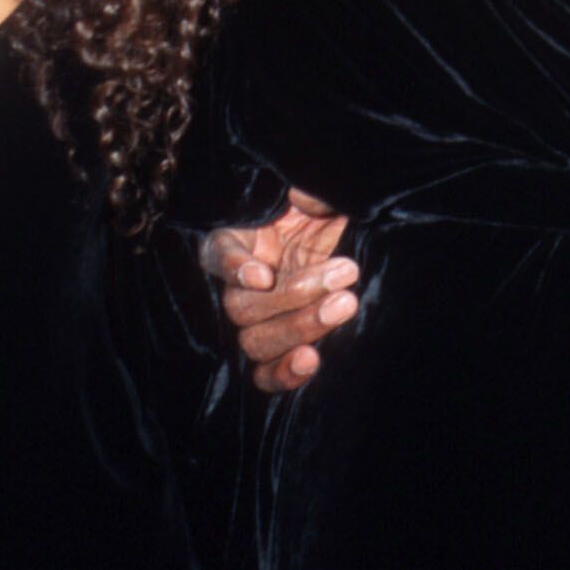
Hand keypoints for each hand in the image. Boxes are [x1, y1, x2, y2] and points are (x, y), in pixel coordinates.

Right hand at [200, 188, 356, 393]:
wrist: (351, 247)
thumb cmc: (327, 215)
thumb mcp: (321, 199)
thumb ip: (311, 196)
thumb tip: (302, 196)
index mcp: (240, 240)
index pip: (218, 253)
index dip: (234, 267)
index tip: (262, 275)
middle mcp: (242, 284)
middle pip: (241, 307)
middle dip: (295, 295)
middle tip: (344, 272)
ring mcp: (259, 320)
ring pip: (255, 341)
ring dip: (300, 327)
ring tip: (345, 304)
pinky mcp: (279, 349)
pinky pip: (265, 373)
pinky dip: (284, 372)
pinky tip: (311, 360)